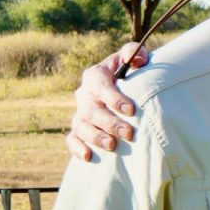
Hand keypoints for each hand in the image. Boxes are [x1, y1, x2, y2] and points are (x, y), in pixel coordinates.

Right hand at [66, 44, 146, 159]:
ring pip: (81, 126)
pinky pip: (72, 138)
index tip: (131, 110)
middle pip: (91, 110)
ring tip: (112, 145)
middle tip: (129, 133)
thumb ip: (134, 52)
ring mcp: (80, 113)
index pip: (100, 85)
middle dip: (109, 122)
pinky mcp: (79, 128)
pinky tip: (88, 157)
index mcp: (95, 76)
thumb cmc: (131, 70)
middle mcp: (84, 95)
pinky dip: (77, 148)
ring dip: (95, 136)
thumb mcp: (133, 56)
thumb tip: (136, 60)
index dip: (114, 98)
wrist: (124, 85)